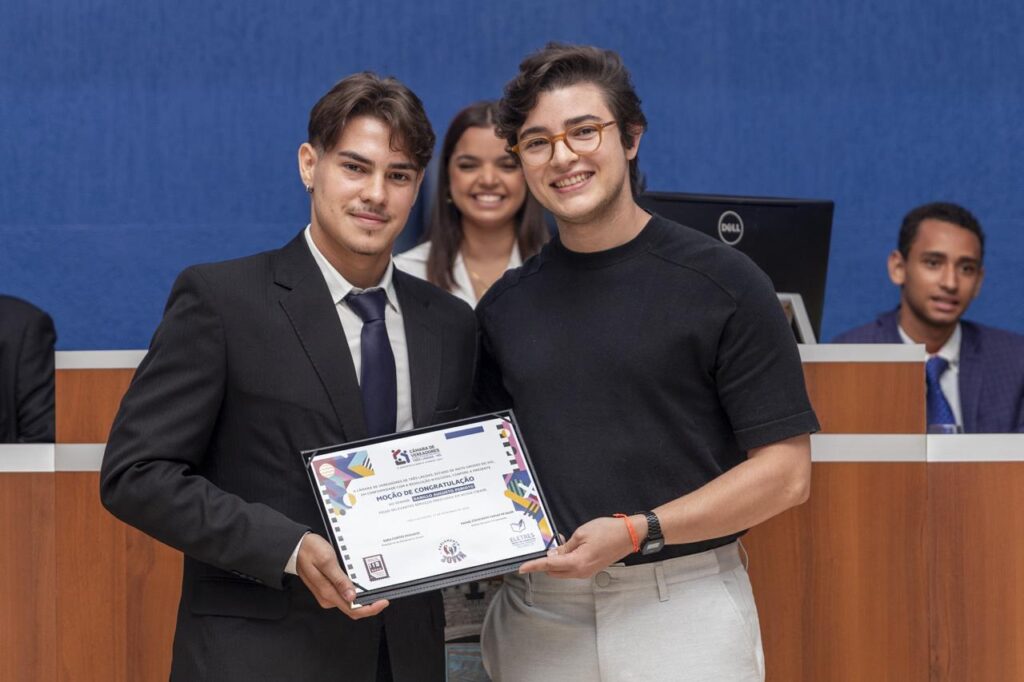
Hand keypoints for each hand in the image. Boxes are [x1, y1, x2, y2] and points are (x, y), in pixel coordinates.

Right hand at [295, 534, 388, 617]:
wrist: (296, 547)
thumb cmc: (310, 551)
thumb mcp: (327, 561)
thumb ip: (339, 580)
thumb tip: (351, 596)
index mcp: (328, 593)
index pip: (352, 610)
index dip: (370, 609)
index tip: (382, 601)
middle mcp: (328, 597)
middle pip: (353, 609)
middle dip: (369, 605)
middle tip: (383, 595)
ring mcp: (328, 594)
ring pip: (350, 603)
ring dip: (363, 598)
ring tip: (374, 586)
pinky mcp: (328, 589)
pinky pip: (345, 595)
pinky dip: (355, 591)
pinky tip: (361, 583)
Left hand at [518, 516, 636, 578]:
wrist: (629, 535)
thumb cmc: (608, 531)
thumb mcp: (581, 534)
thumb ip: (565, 546)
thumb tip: (554, 555)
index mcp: (577, 562)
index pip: (549, 566)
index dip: (534, 566)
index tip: (521, 568)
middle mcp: (581, 571)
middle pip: (554, 572)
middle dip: (544, 564)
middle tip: (538, 552)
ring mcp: (587, 572)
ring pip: (563, 572)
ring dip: (555, 563)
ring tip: (555, 547)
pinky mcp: (591, 569)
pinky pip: (572, 569)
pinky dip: (564, 563)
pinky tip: (565, 550)